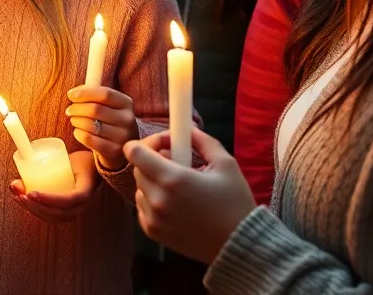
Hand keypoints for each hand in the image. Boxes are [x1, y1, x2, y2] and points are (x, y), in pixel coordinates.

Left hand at [9, 149, 95, 223]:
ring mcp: (72, 212)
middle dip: (35, 206)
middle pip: (56, 214)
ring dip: (32, 210)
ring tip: (18, 197)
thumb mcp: (72, 158)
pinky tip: (22, 201)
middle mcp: (80, 206)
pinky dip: (33, 211)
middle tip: (21, 194)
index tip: (31, 192)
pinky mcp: (64, 213)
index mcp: (84, 192)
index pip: (67, 200)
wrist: (91, 170)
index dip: (48, 199)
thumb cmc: (81, 162)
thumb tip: (26, 155)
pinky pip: (49, 217)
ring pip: (51, 218)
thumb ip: (53, 158)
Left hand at [66, 85, 137, 170]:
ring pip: (90, 125)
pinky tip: (78, 131)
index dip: (85, 93)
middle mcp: (127, 119)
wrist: (121, 148)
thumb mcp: (108, 104)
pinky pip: (89, 139)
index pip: (105, 94)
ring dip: (76, 120)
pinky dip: (79, 133)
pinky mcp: (113, 151)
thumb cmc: (109, 121)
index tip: (70, 94)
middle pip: (95, 109)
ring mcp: (121, 136)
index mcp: (126, 103)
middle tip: (69, 110)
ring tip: (73, 120)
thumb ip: (94, 93)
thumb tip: (73, 92)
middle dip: (77, 108)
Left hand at [124, 128, 255, 263]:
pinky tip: (175, 202)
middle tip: (177, 162)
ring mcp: (153, 218)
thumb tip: (186, 128)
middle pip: (138, 168)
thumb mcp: (225, 164)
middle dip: (153, 160)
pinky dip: (153, 200)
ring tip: (179, 185)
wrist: (239, 244)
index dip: (147, 143)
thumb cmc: (235, 203)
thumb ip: (202, 141)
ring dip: (153, 181)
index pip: (134, 152)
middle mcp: (158, 199)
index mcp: (173, 179)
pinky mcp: (153, 233)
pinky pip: (142, 207)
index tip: (165, 145)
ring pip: (140, 187)